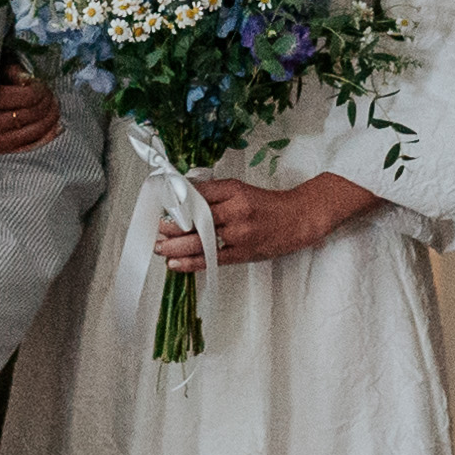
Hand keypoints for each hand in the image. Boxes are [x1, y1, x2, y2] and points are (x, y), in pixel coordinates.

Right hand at [0, 68, 62, 156]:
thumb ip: (11, 72)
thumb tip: (28, 78)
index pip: (27, 97)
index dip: (41, 90)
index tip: (42, 86)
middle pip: (33, 114)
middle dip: (48, 103)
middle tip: (52, 96)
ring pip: (35, 130)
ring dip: (50, 118)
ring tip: (53, 109)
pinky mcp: (1, 155)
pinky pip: (32, 147)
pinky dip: (48, 137)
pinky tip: (55, 127)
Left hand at [155, 173, 380, 271]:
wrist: (299, 219)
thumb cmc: (267, 205)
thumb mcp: (241, 190)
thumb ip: (214, 194)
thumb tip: (182, 198)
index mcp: (233, 190)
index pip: (197, 194)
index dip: (175, 201)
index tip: (161, 206)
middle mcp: (235, 210)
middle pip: (195, 218)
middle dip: (170, 226)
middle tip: (155, 230)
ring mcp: (239, 233)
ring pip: (200, 240)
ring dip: (175, 247)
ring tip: (159, 249)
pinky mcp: (244, 252)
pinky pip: (212, 259)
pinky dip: (192, 263)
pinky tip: (176, 265)